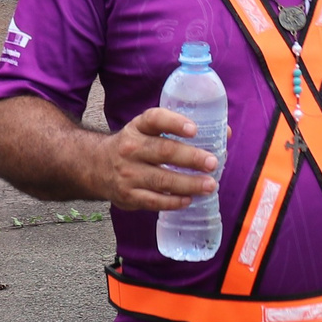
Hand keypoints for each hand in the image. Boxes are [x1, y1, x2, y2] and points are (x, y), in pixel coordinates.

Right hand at [90, 107, 219, 211]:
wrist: (96, 166)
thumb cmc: (136, 146)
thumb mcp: (149, 130)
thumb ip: (181, 130)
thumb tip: (225, 133)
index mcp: (138, 127)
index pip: (155, 119)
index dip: (175, 123)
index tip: (194, 129)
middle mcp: (131, 148)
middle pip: (163, 151)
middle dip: (191, 158)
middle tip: (212, 163)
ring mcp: (128, 173)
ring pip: (162, 179)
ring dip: (188, 183)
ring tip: (210, 185)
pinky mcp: (128, 195)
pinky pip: (154, 201)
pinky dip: (173, 201)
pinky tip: (189, 199)